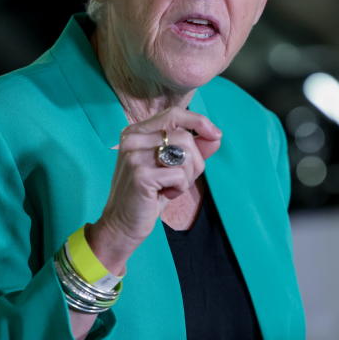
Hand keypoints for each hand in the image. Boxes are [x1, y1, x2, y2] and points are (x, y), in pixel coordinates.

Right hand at [90, 108, 221, 271]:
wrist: (122, 224)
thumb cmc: (148, 194)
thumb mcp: (171, 167)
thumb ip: (193, 148)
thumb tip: (216, 136)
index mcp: (137, 132)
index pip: (174, 114)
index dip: (199, 121)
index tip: (216, 135)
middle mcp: (132, 139)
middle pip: (185, 136)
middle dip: (195, 161)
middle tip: (182, 180)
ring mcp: (134, 155)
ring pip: (185, 154)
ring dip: (188, 176)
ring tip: (171, 187)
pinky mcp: (140, 174)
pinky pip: (179, 175)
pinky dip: (179, 188)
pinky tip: (164, 195)